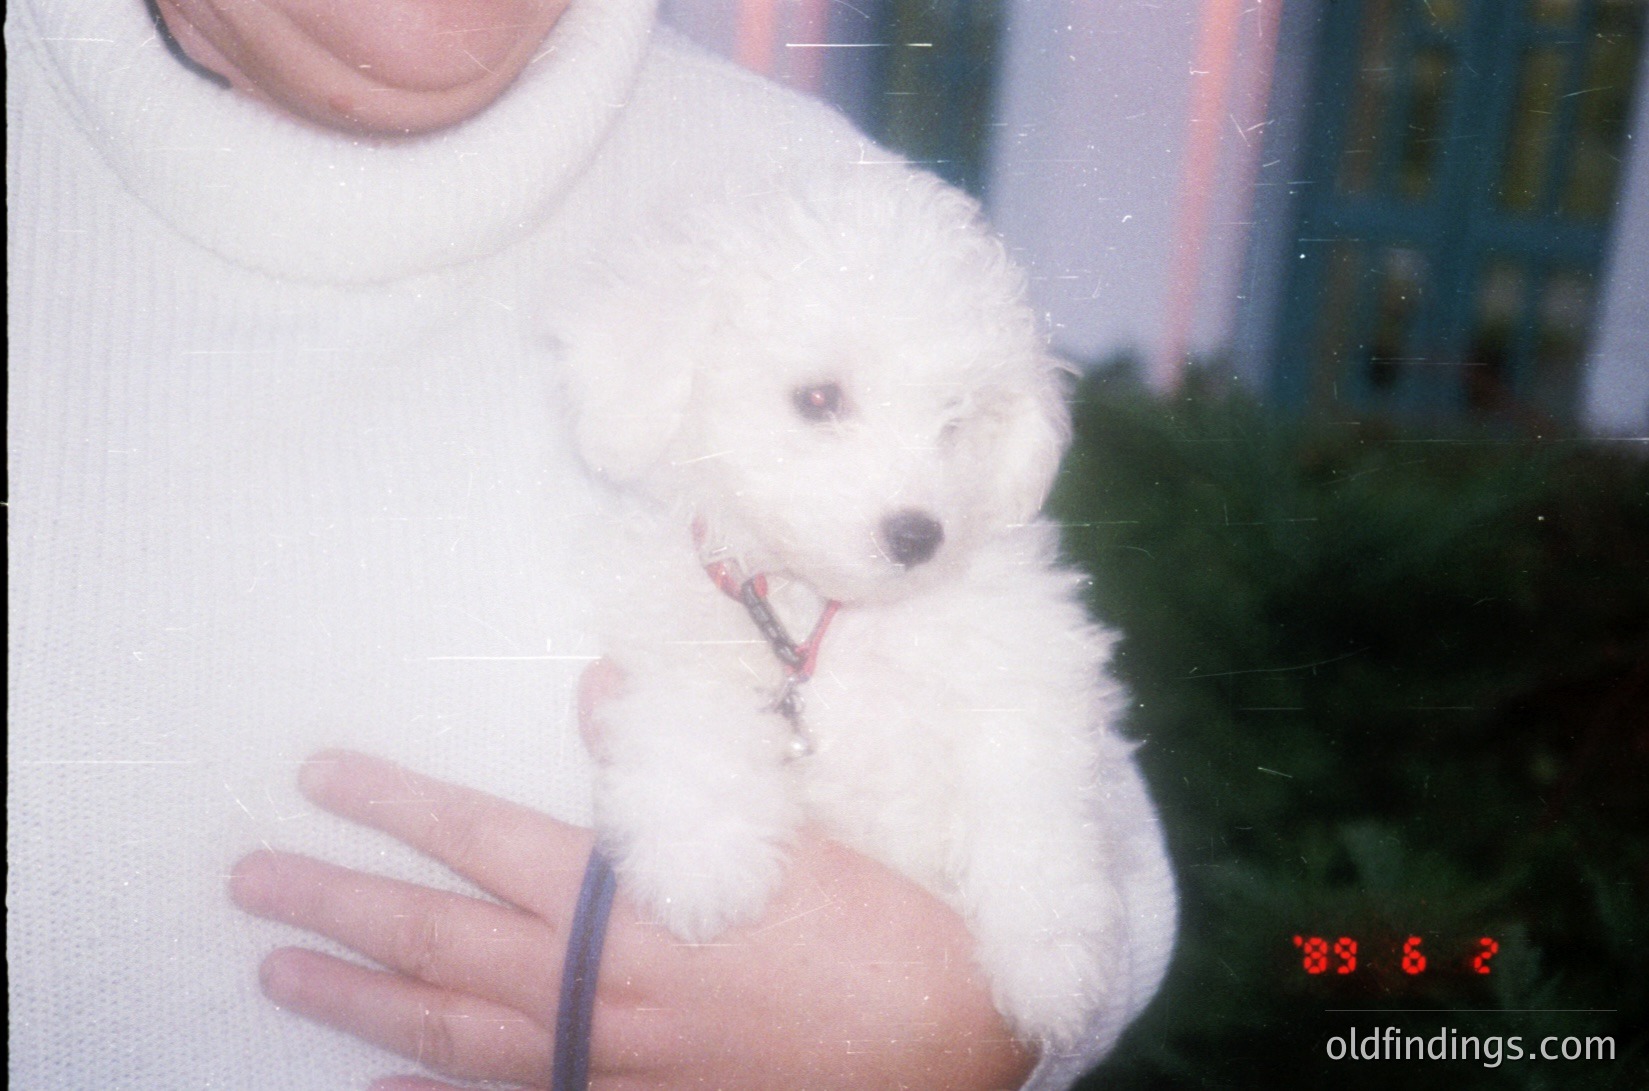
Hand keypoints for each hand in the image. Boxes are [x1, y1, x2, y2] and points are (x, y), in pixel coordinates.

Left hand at [230, 691, 1032, 1089]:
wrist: (938, 1039)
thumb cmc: (867, 924)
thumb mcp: (778, 824)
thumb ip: (672, 763)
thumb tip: (593, 690)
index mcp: (628, 902)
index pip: (479, 838)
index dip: (394, 805)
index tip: (322, 778)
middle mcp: (594, 987)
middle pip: (436, 940)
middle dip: (337, 906)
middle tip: (255, 882)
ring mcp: (603, 1060)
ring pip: (449, 1031)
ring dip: (358, 1001)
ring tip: (282, 978)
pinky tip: (378, 1087)